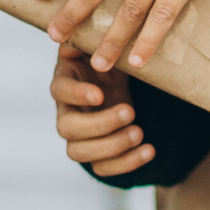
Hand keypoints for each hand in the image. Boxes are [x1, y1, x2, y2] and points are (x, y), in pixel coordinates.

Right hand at [51, 42, 155, 177]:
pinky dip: (127, 163)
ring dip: (111, 147)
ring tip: (140, 133)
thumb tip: (73, 41)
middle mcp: (66, 113)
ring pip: (80, 153)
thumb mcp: (101, 48)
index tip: (99, 93)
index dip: (76, 94)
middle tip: (129, 111)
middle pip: (67, 129)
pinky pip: (103, 169)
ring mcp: (79, 138)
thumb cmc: (106, 63)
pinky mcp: (96, 156)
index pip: (59, 91)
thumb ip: (88, 42)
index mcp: (66, 83)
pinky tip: (150, 150)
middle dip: (98, 124)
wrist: (117, 84)